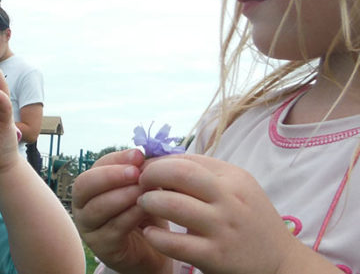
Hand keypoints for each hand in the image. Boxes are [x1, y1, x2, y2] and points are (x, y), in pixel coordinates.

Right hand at [72, 149, 171, 273]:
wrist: (155, 249)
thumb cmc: (146, 214)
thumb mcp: (145, 189)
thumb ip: (142, 172)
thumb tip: (144, 154)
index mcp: (92, 187)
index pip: (97, 166)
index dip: (116, 159)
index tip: (139, 155)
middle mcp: (83, 206)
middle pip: (84, 185)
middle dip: (110, 176)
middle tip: (136, 173)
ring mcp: (89, 227)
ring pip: (97, 207)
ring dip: (122, 196)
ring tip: (144, 190)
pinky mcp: (102, 247)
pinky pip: (113, 228)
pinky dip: (129, 216)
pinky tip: (145, 209)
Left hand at [137, 154, 307, 273]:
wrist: (281, 264)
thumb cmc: (250, 223)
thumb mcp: (236, 191)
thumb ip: (205, 177)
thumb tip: (162, 164)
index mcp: (234, 178)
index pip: (187, 159)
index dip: (159, 162)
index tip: (146, 170)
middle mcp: (230, 199)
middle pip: (178, 173)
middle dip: (150, 174)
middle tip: (140, 184)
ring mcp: (223, 228)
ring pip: (171, 204)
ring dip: (148, 202)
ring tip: (144, 206)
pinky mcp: (215, 256)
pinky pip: (173, 242)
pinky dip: (155, 235)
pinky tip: (150, 233)